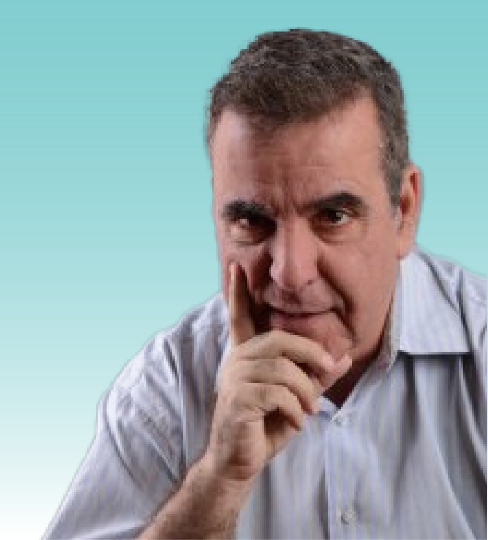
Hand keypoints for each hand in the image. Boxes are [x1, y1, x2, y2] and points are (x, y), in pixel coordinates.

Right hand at [205, 263, 351, 483]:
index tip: (236, 265)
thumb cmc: (264, 424)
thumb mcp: (295, 397)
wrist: (237, 461)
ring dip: (306, 391)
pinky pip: (278, 393)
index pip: (239, 316)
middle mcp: (236, 360)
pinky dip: (296, 409)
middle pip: (279, 340)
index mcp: (245, 354)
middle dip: (310, 353)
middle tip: (328, 371)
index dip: (238, 291)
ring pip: (283, 369)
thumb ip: (316, 376)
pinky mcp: (237, 400)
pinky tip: (298, 422)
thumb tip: (345, 358)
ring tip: (310, 409)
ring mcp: (234, 379)